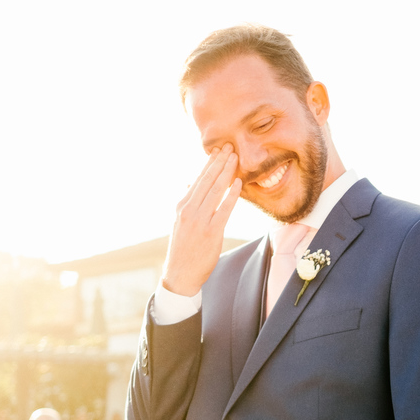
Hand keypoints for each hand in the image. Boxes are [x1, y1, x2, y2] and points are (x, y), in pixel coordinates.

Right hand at [161, 147, 242, 296]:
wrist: (180, 274)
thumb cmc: (183, 248)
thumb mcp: (181, 221)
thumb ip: (188, 202)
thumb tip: (191, 182)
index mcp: (181, 206)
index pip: (198, 179)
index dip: (210, 163)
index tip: (219, 150)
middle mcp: (189, 210)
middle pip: (207, 180)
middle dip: (219, 162)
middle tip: (230, 146)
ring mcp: (200, 220)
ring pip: (215, 190)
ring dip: (226, 172)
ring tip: (235, 158)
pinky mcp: (211, 232)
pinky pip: (224, 209)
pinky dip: (231, 195)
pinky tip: (239, 183)